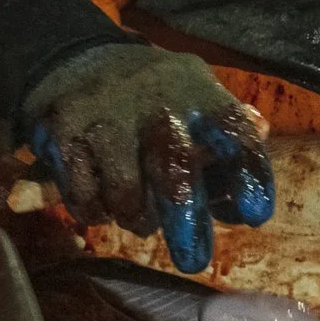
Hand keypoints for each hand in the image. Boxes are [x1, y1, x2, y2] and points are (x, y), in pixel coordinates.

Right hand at [19, 45, 274, 273]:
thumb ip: (229, 141)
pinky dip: (95, 212)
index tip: (255, 214)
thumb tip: (253, 170)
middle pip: (173, 168)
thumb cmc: (157, 98)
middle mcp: (154, 105)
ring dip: (136, 220)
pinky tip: (103, 205)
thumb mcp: (198, 100)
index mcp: (198, 95)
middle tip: (194, 261)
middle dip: (185, 220)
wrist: (78, 60)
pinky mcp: (65, 135)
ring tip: (139, 217)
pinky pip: (84, 197)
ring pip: (124, 195)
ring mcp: (106, 120)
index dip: (246, 173)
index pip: (232, 132)